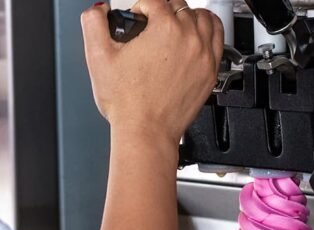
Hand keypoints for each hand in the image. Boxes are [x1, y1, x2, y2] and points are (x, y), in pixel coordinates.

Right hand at [81, 0, 223, 145]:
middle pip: (180, 6)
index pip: (155, 0)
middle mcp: (189, 39)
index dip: (140, 6)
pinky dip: (209, 30)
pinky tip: (199, 33)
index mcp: (165, 29)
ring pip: (203, 18)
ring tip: (176, 22)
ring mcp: (204, 56)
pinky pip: (218, 39)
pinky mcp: (211, 72)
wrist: (147, 131)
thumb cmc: (128, 102)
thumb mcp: (98, 56)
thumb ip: (94, 23)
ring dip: (188, 15)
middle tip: (151, 23)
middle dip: (162, 10)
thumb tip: (99, 10)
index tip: (136, 17)